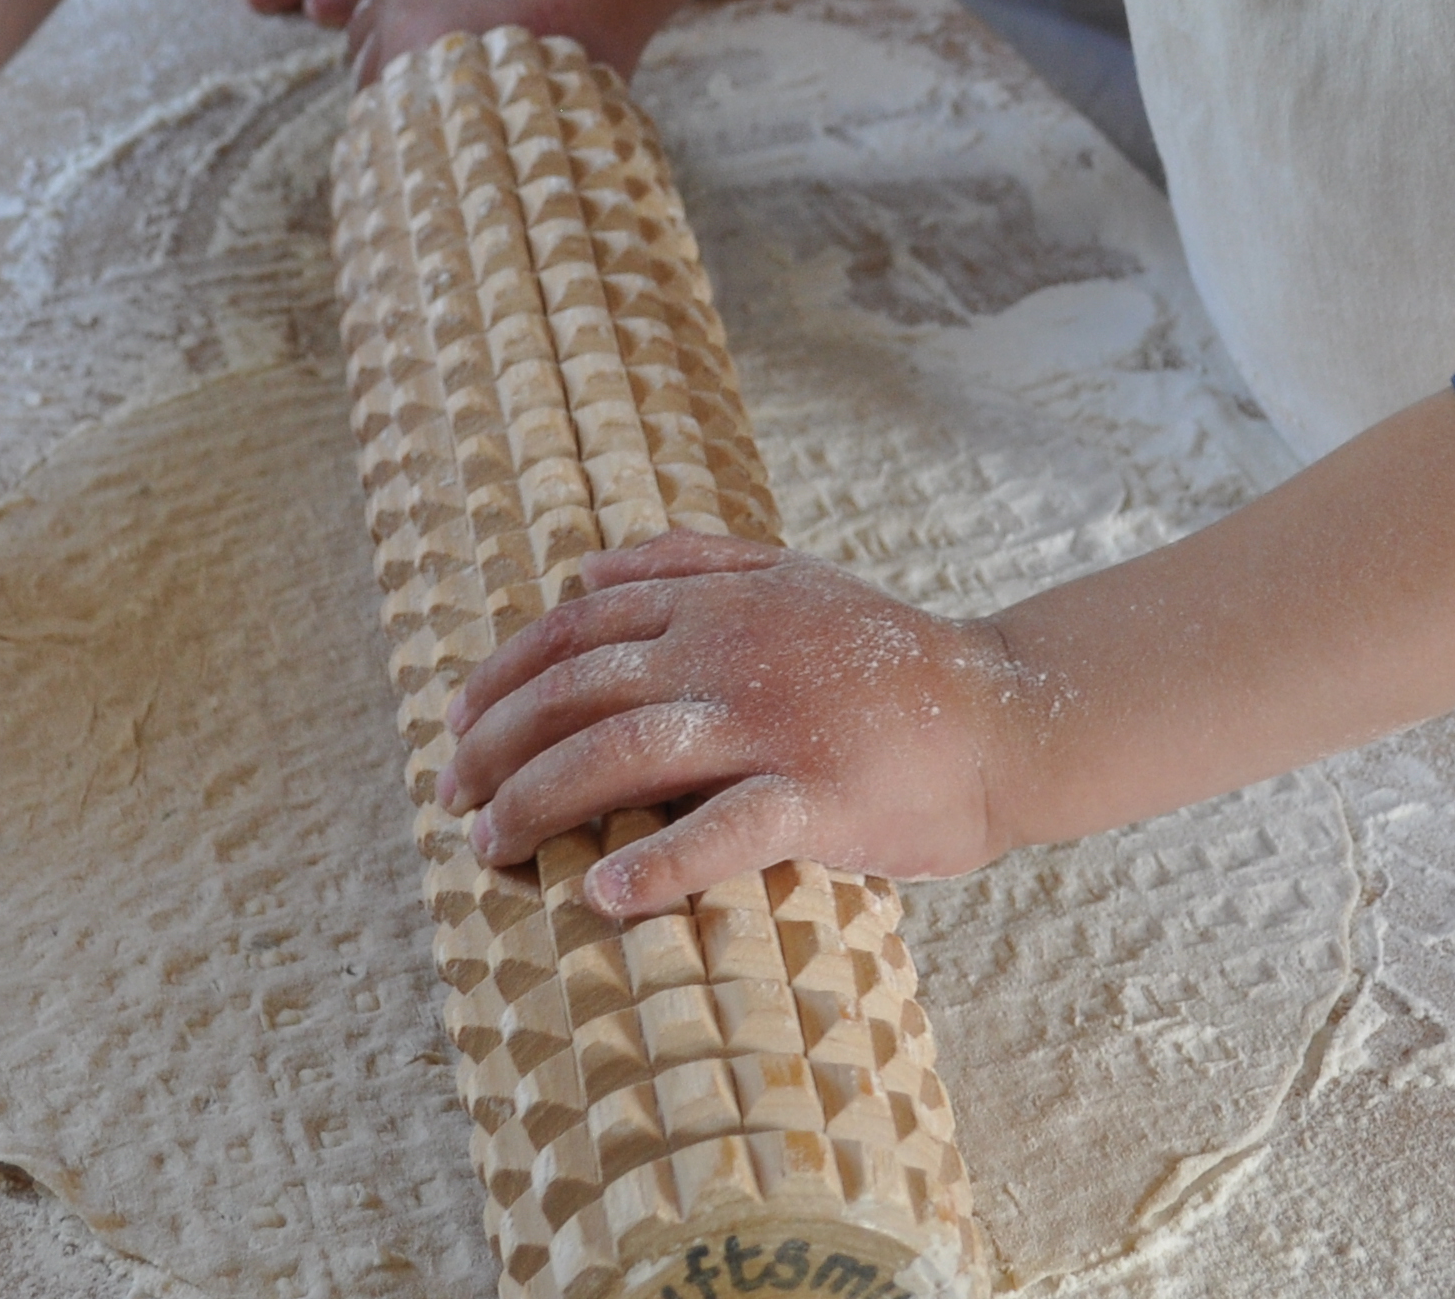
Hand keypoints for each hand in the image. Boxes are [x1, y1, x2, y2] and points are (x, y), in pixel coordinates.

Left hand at [435, 534, 1036, 915]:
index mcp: (719, 602)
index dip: (499, 677)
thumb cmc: (889, 655)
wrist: (1003, 714)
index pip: (574, 630)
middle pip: (577, 692)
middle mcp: (731, 652)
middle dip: (495, 749)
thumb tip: (580, 570)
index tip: (454, 727)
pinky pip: (720, 831)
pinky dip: (654, 864)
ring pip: (622, 753)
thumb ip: (687, 560)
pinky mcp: (818, 795)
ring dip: (539, 802)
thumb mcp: (792, 575)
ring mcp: (773, 723)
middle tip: (451, 802)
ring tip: (491, 848)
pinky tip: (599, 894)